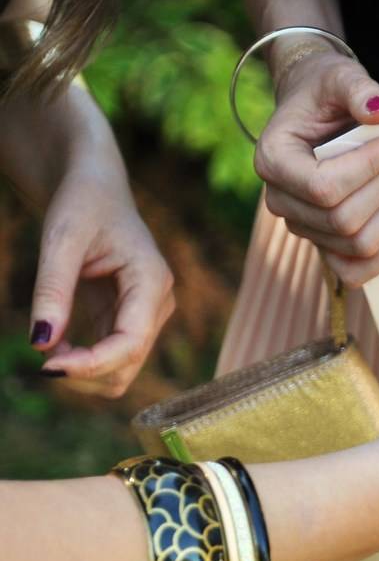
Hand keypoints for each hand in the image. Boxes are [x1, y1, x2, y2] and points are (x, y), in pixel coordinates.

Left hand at [30, 163, 174, 395]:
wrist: (96, 189)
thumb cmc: (82, 204)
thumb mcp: (60, 239)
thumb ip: (52, 291)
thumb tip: (40, 343)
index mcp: (151, 281)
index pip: (131, 342)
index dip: (92, 364)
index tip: (47, 367)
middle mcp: (156, 305)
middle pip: (128, 365)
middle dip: (85, 371)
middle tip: (40, 357)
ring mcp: (146, 315)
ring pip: (121, 369)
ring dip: (82, 369)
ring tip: (48, 343)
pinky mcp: (129, 320)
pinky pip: (109, 357)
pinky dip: (80, 359)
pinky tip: (56, 339)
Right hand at [256, 46, 378, 287]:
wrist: (318, 110)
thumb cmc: (324, 92)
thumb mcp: (339, 77)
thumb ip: (359, 90)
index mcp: (273, 160)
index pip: (324, 188)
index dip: (370, 169)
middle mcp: (280, 200)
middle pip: (344, 220)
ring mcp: (302, 226)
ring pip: (356, 244)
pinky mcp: (323, 242)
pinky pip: (352, 271)